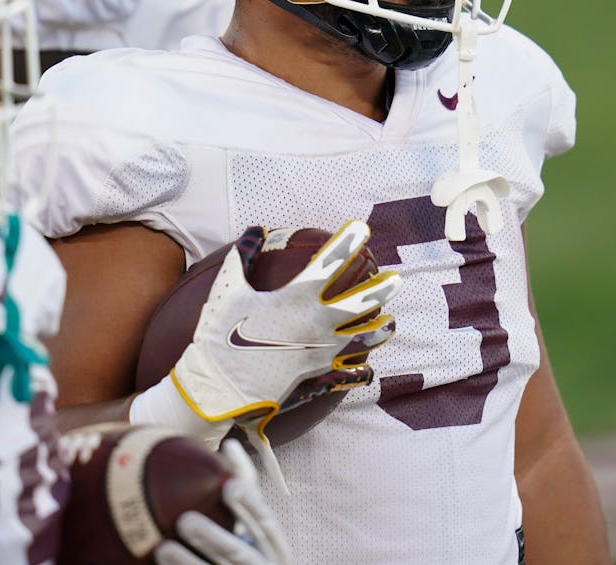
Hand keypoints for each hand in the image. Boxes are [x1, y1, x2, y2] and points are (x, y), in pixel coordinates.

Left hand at [153, 441, 290, 564]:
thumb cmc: (251, 547)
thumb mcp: (256, 524)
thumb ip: (246, 492)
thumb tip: (229, 444)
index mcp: (275, 546)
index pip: (265, 522)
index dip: (249, 504)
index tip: (229, 485)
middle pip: (239, 552)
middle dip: (213, 537)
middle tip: (185, 520)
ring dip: (189, 562)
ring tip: (164, 549)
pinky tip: (162, 561)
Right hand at [173, 220, 399, 429]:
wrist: (219, 388)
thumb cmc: (220, 336)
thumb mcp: (226, 291)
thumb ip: (242, 257)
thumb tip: (255, 230)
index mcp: (295, 299)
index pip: (329, 265)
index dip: (347, 244)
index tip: (360, 228)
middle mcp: (315, 324)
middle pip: (358, 304)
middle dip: (380, 290)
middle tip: (396, 277)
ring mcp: (319, 351)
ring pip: (359, 338)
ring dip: (377, 327)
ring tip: (390, 319)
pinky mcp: (315, 373)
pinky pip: (347, 365)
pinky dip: (359, 359)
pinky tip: (365, 358)